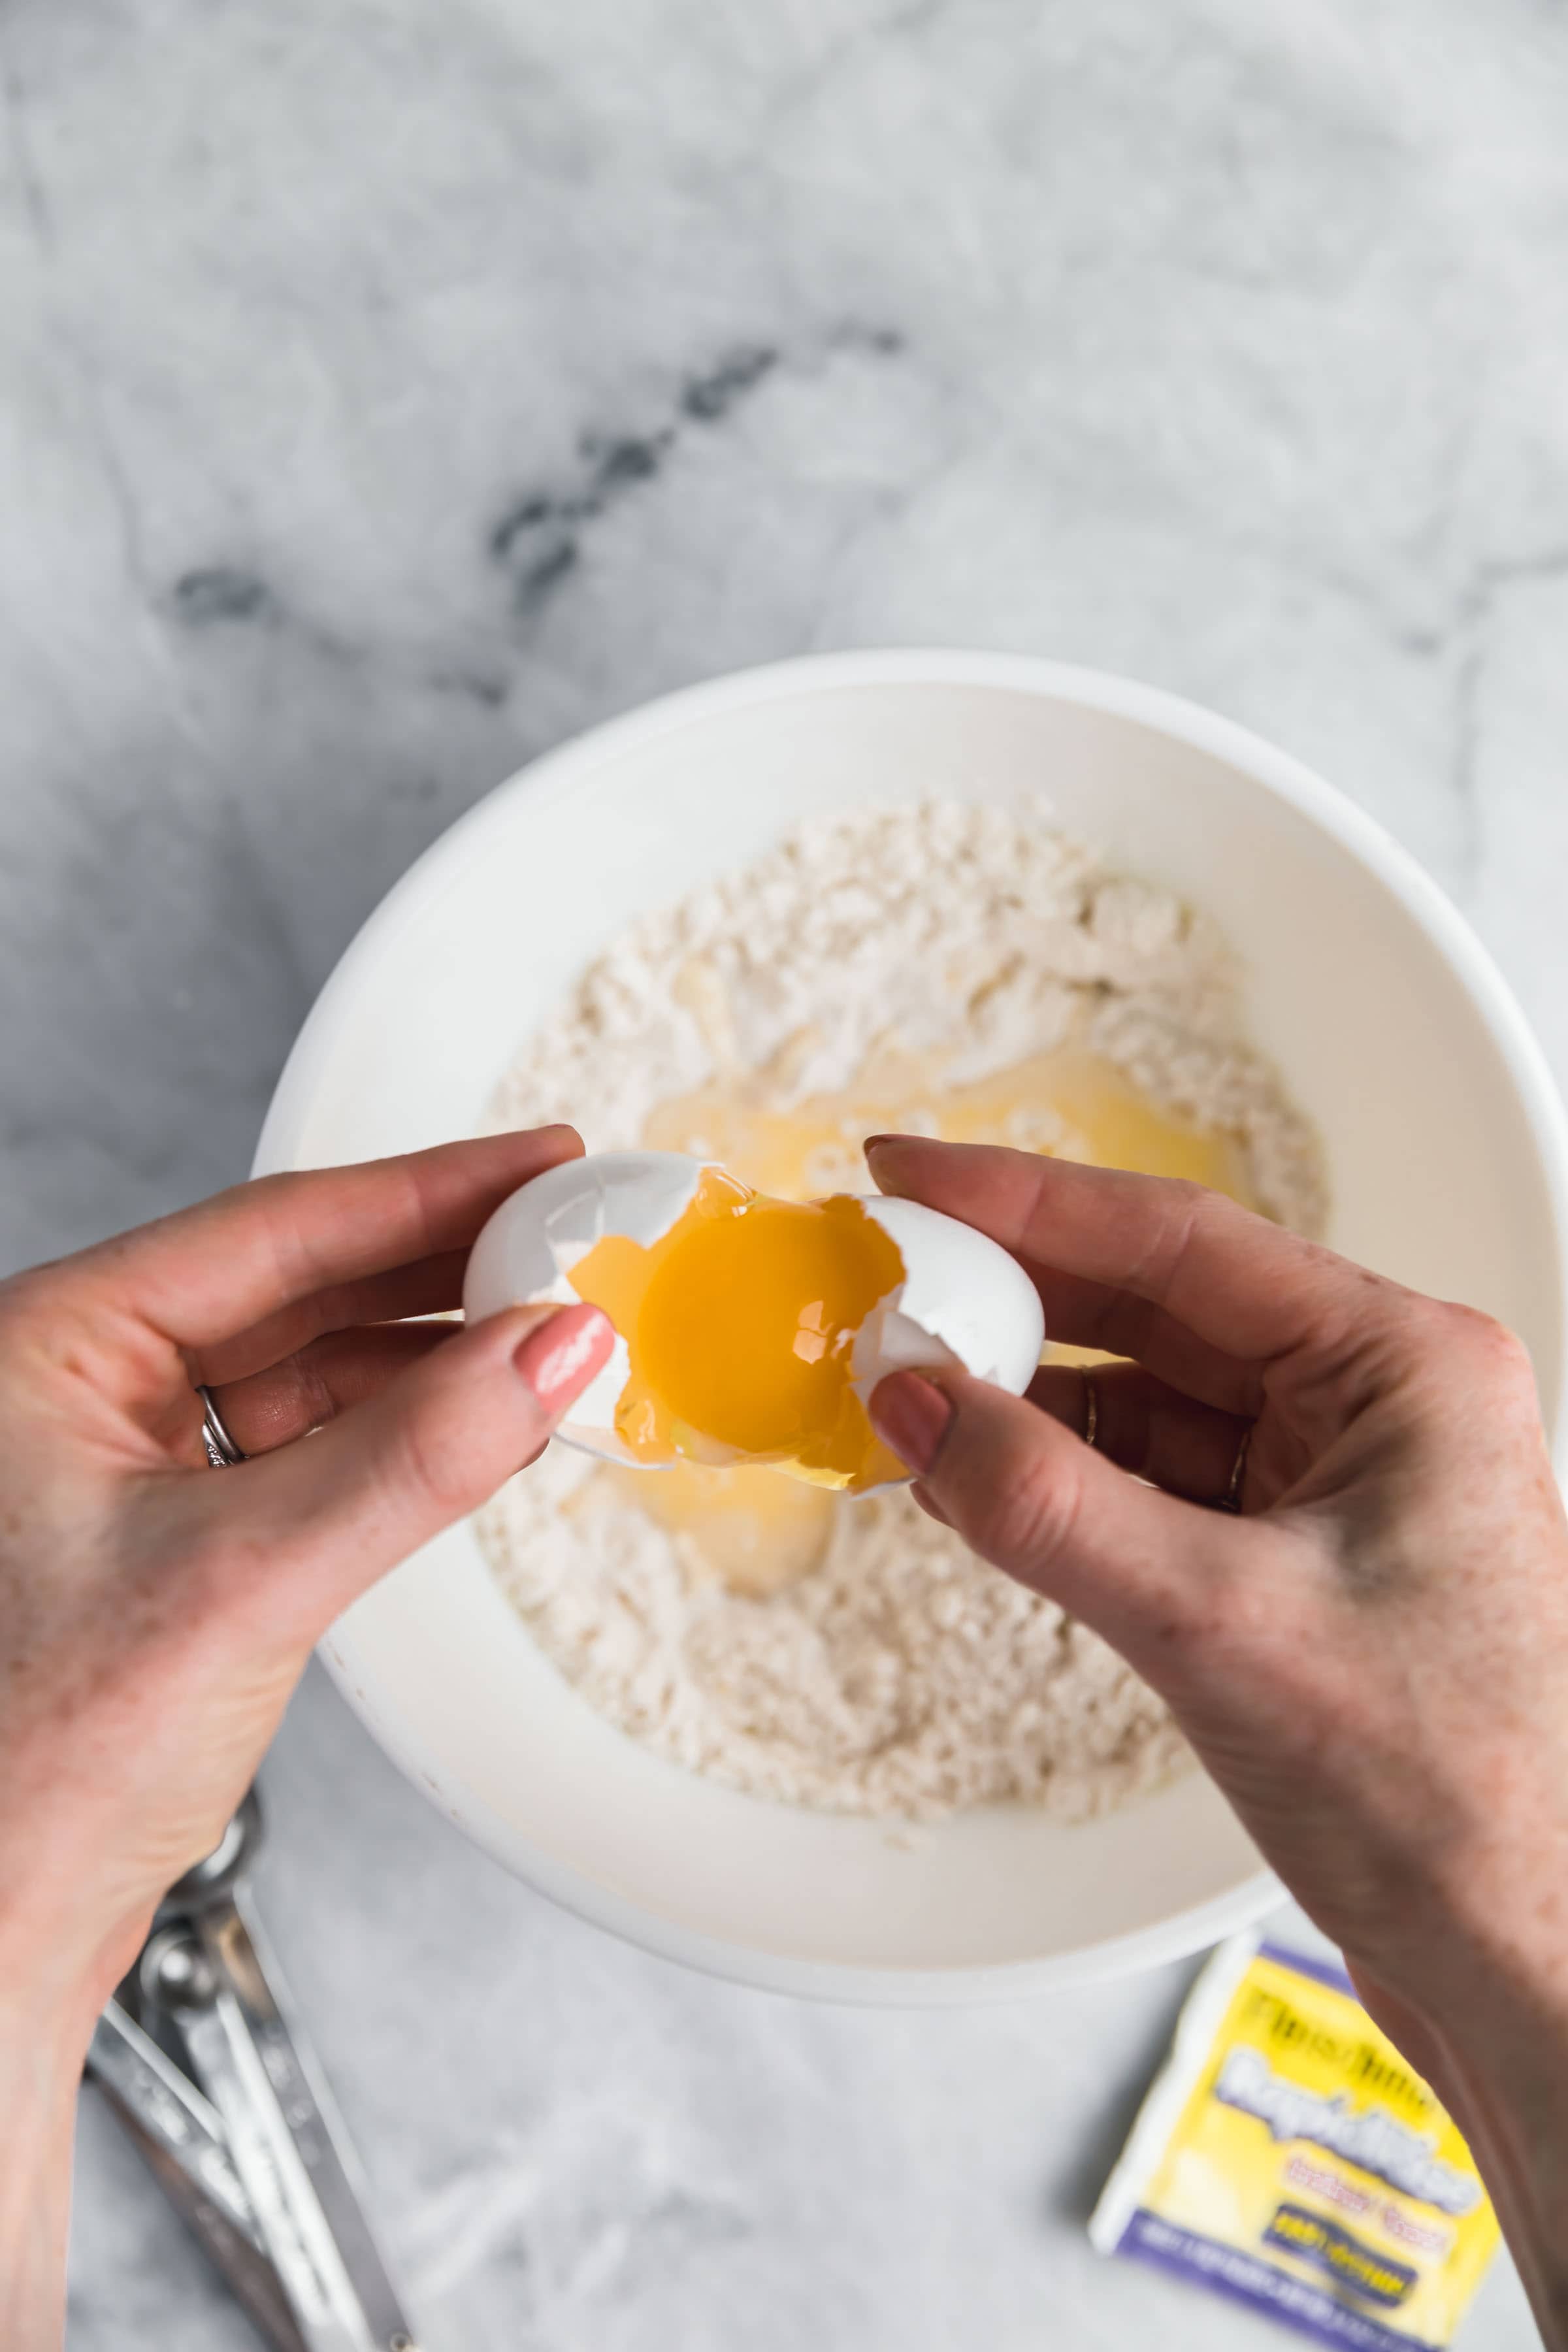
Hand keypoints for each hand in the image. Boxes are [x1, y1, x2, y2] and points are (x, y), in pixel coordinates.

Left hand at [0, 1128, 610, 2024]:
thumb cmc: (27, 1771)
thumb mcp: (245, 1578)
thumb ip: (414, 1455)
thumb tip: (550, 1347)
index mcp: (50, 1346)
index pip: (274, 1227)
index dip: (428, 1188)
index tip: (542, 1164)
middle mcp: (82, 1387)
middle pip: (302, 1284)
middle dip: (447, 1265)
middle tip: (574, 1237)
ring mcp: (127, 1462)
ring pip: (316, 1366)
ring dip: (438, 1353)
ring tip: (556, 1332)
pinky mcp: (177, 1535)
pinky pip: (314, 1445)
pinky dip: (408, 1433)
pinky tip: (488, 1420)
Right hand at [865, 1137, 1567, 2343]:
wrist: (1529, 1962)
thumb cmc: (1451, 1797)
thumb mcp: (1218, 1627)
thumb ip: (1049, 1504)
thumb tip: (913, 1401)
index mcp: (1403, 1367)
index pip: (1180, 1239)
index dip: (1025, 1198)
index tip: (907, 1172)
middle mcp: (1376, 1401)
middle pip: (1158, 1305)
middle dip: (1013, 1297)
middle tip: (881, 1278)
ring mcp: (1337, 1480)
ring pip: (1147, 1395)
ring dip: (1026, 1395)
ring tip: (904, 1389)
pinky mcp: (1297, 1557)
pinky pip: (1153, 1479)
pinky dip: (1060, 1477)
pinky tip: (974, 1477)